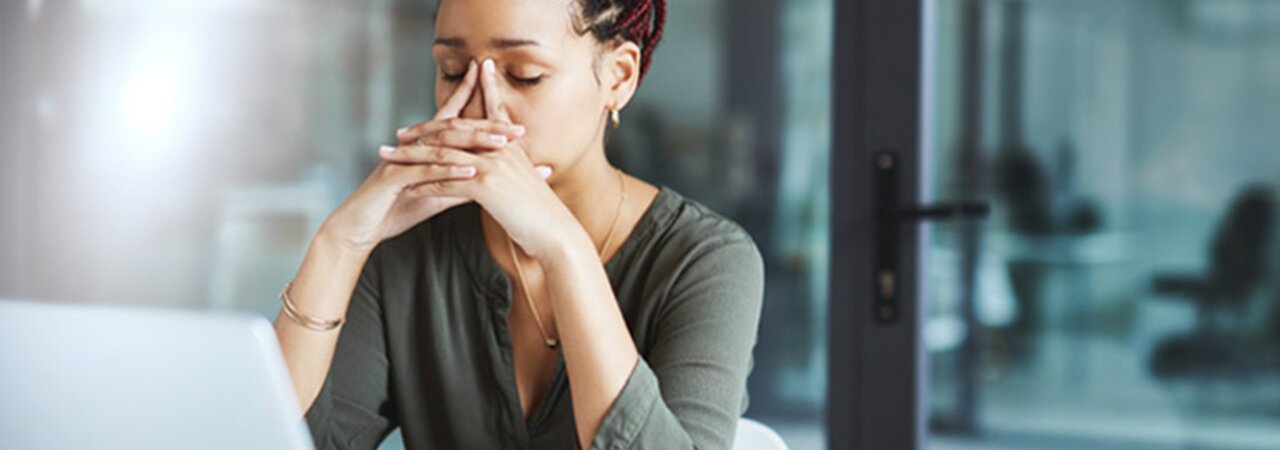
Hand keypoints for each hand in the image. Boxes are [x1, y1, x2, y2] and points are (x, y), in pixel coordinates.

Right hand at [319, 60, 525, 252]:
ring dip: (474, 143)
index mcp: (424, 148)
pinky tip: (471, 171)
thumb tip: (489, 179)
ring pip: (443, 146)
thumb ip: (460, 185)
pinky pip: (425, 171)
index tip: (505, 99)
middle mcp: (413, 147)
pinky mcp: (393, 178)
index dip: (475, 103)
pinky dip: (450, 171)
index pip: (453, 120)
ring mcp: (402, 159)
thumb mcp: (435, 196)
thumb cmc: (396, 209)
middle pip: (454, 128)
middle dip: (487, 125)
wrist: (360, 229)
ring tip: (501, 143)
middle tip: (517, 128)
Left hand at [385, 59, 584, 258]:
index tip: (454, 83)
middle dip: (423, 130)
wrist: (556, 233)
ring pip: (444, 155)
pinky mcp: (486, 187)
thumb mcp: (528, 181)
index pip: (487, 111)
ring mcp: (493, 166)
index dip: (471, 93)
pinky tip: (408, 189)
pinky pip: (447, 182)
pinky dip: (426, 185)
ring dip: (413, 158)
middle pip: (454, 131)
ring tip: (391, 159)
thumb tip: (503, 161)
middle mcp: (501, 149)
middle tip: (400, 133)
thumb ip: (514, 166)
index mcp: (510, 145)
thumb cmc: (542, 213)